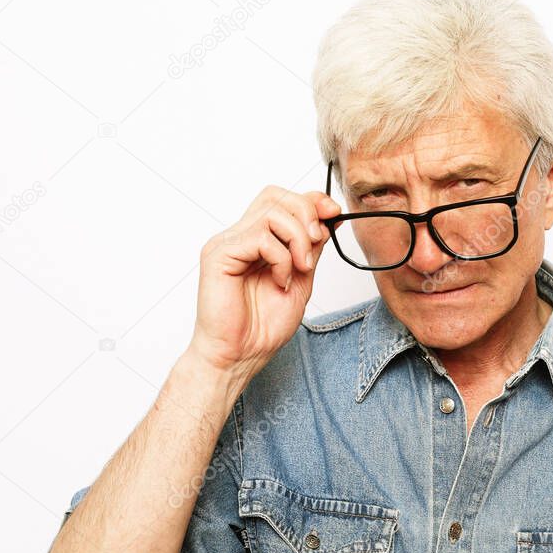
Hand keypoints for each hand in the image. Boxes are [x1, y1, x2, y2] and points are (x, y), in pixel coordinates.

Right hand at [186, 186, 341, 381]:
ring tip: (300, 269)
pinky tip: (280, 281)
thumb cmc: (262, 327)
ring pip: (271, 212)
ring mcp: (227, 243)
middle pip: (276, 196)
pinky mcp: (219, 255)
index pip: (282, 199)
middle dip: (307, 213)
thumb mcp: (301, 280)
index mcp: (257, 240)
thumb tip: (328, 218)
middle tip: (317, 242)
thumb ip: (311, 249)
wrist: (239, 356)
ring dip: (298, 239)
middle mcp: (240, 236)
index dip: (311, 200)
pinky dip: (281, 259)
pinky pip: (260, 237)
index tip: (334, 213)